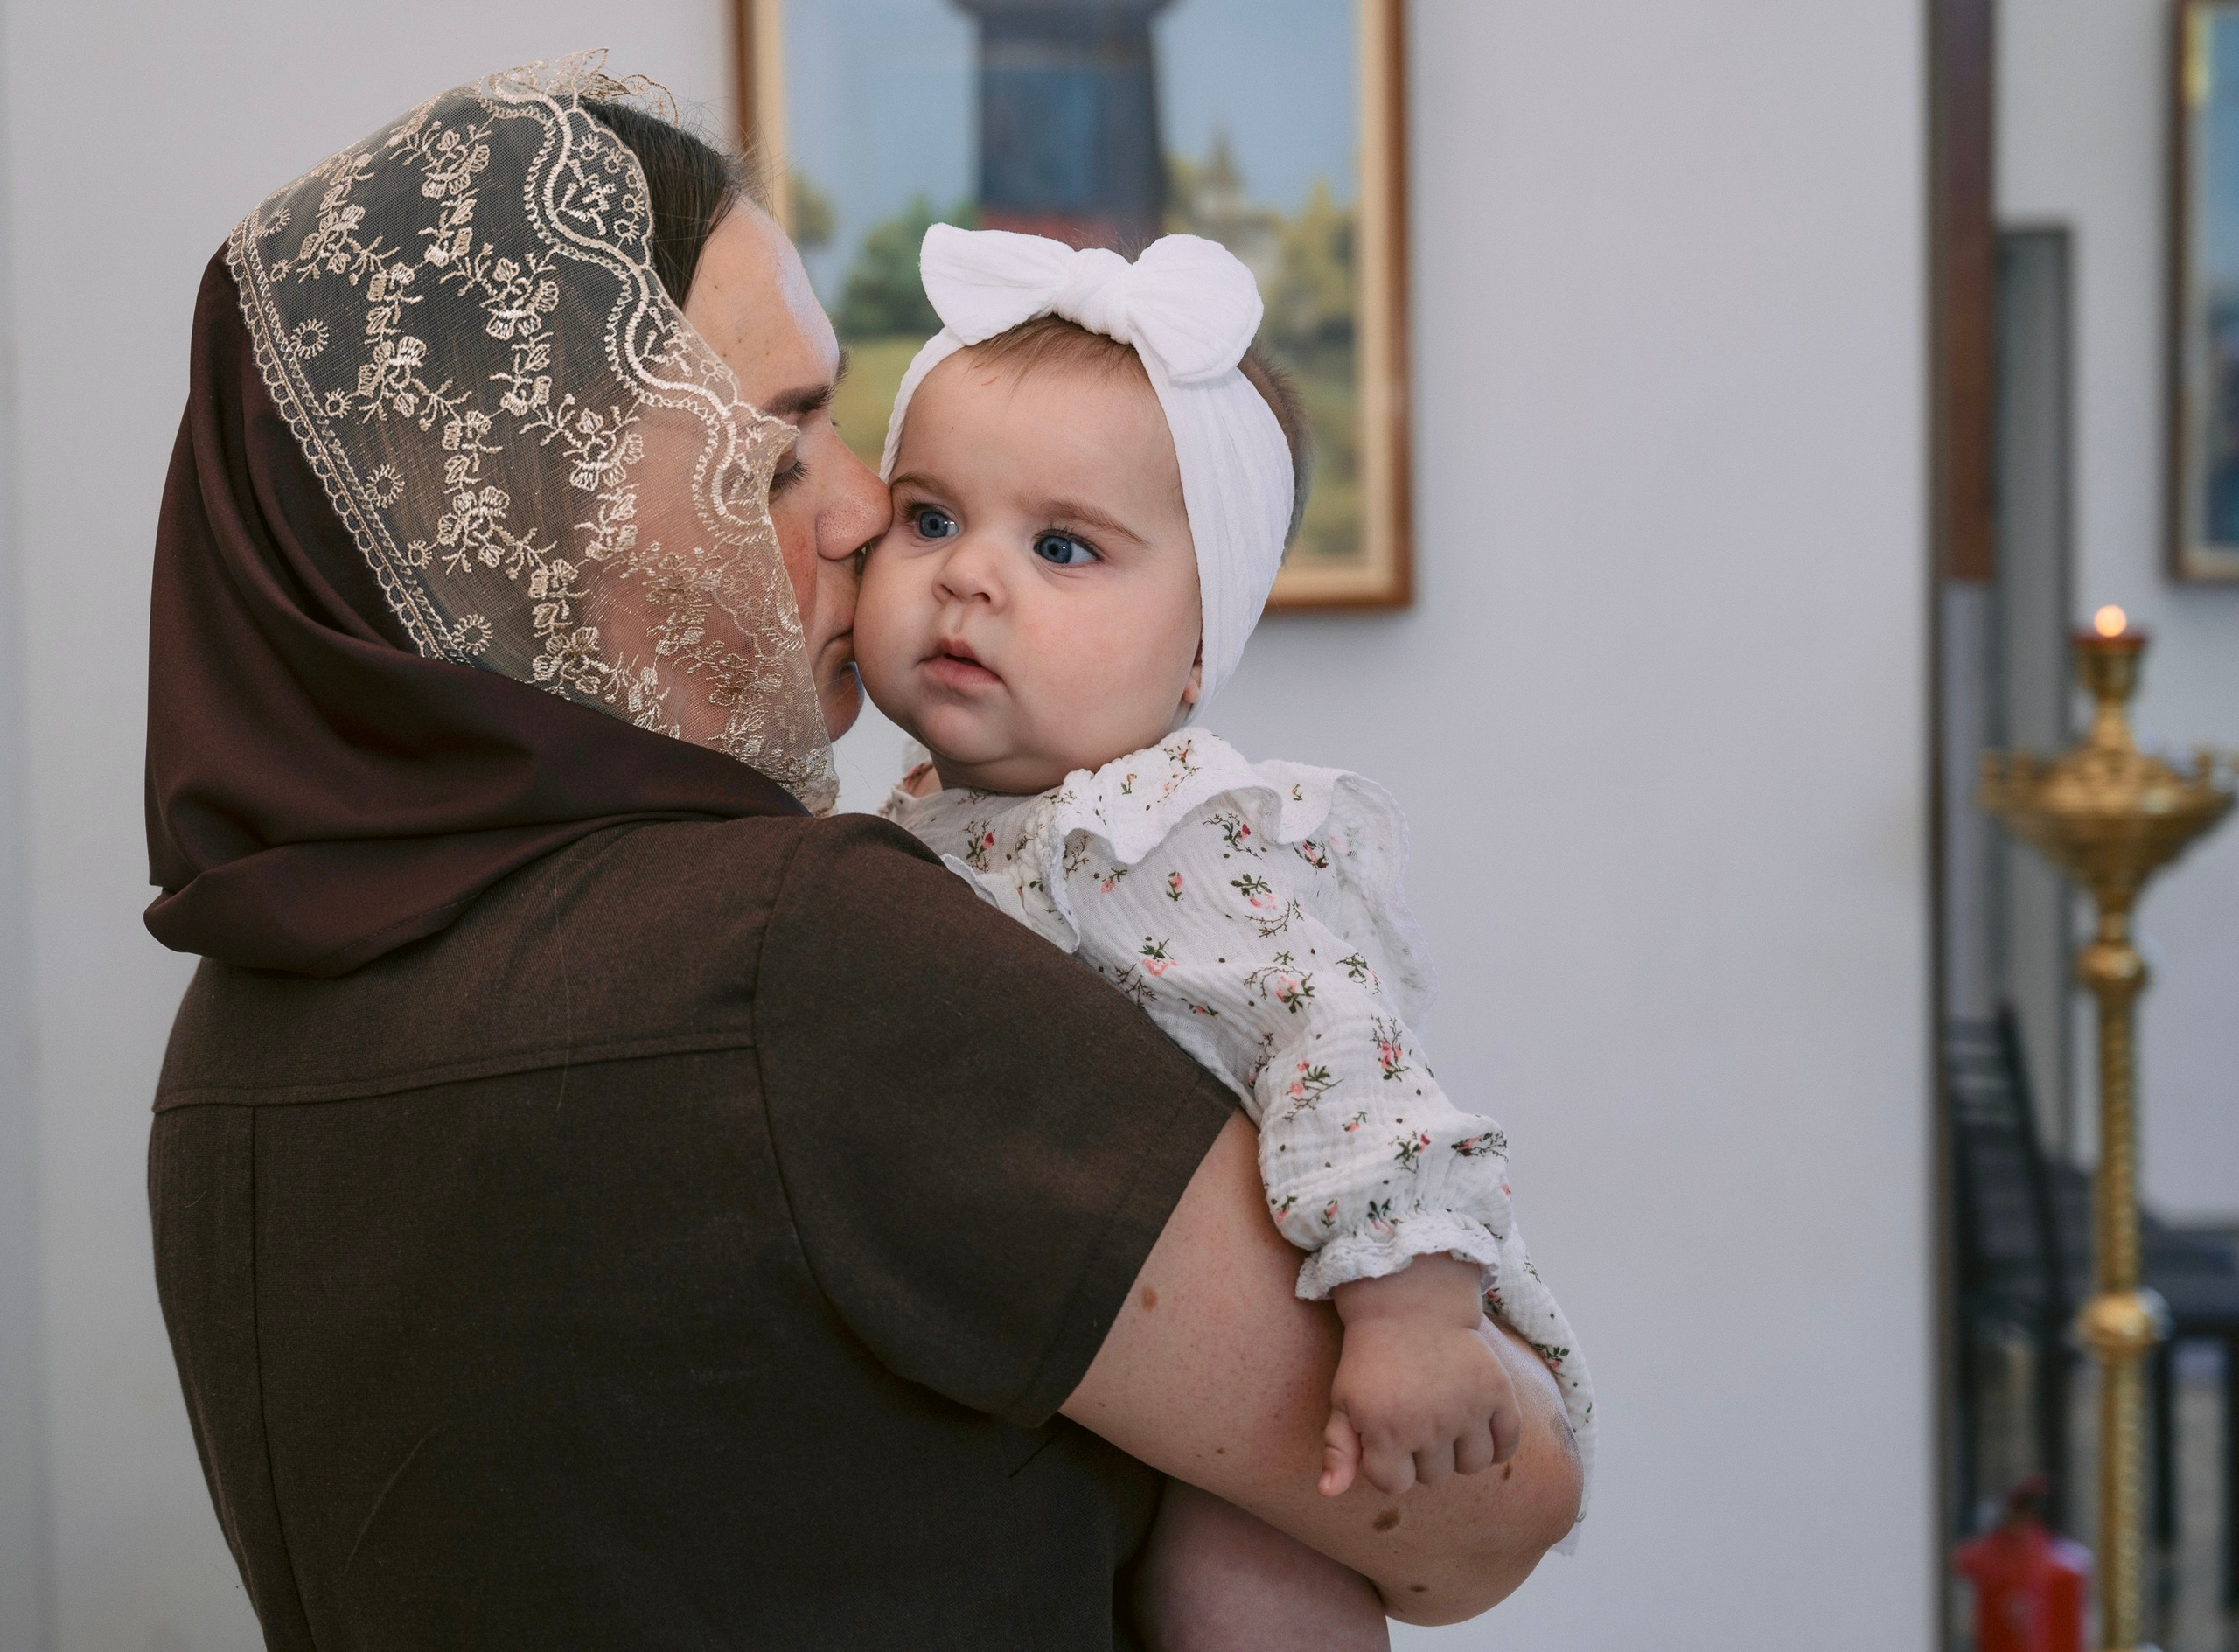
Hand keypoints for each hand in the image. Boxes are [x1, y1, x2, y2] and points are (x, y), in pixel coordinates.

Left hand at [1320, 1255, 1521, 1498]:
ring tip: (1446, 1417)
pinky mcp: (1498, 1392)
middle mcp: (1430, 1425)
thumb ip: (1338, 1449)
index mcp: (1387, 1431)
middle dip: (1422, 1454)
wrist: (1409, 1304)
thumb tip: (1327, 1493)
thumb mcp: (1343, 1399)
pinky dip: (1497, 1442)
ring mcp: (1468, 1409)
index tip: (1385, 1435)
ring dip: (1459, 1450)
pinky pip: (1507, 1444)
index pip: (1394, 1485)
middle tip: (1416, 1415)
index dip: (1388, 1463)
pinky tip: (1479, 1423)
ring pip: (1472, 1465)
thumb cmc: (1371, 1358)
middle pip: (1434, 1476)